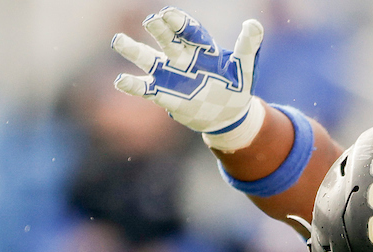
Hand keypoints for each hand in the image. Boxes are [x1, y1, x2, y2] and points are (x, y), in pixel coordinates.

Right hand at [112, 7, 264, 148]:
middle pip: (167, 39)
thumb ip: (248, 45)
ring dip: (133, 50)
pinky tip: (121, 80)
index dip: (180, 22)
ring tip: (119, 40)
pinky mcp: (164, 94)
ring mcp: (170, 74)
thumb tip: (253, 24)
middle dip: (160, 30)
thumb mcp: (245, 67)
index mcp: (201, 48)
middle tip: (152, 21)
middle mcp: (181, 57)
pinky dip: (133, 85)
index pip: (189, 31)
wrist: (228, 115)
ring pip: (148, 58)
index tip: (169, 14)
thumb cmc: (236, 86)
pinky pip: (146, 89)